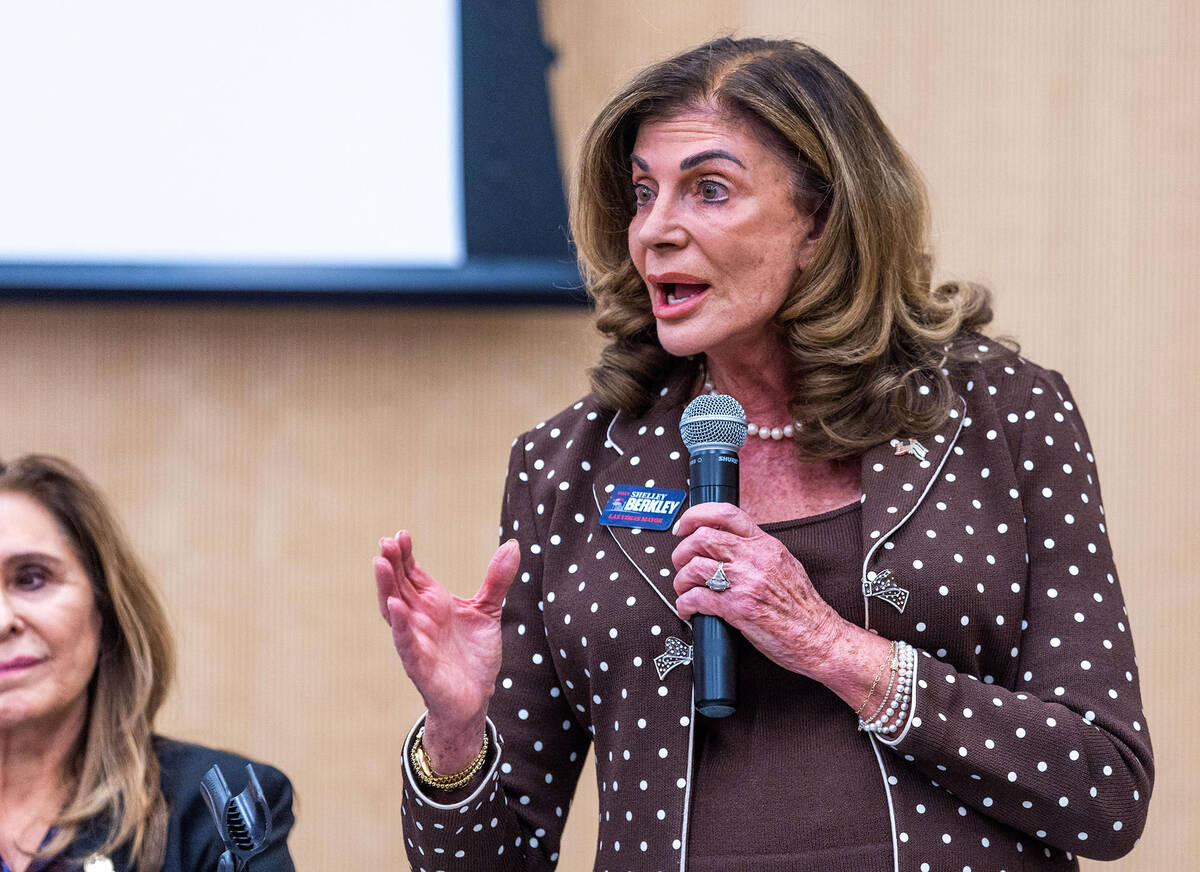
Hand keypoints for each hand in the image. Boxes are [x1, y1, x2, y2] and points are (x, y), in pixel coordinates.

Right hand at [375, 532, 519, 769]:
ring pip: (394, 611)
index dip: (405, 554)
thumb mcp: (488, 611)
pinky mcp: (419, 665)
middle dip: (391, 565)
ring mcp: (416, 640)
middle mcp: (419, 619)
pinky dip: (400, 626)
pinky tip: (395, 607)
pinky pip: (406, 643)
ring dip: (386, 588)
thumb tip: (514, 545)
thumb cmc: (474, 654)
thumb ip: (497, 580)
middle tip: (386, 542)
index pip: (412, 573)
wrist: (477, 697)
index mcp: (432, 603)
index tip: (401, 534)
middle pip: (398, 586)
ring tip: (380, 564)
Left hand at [671, 502, 847, 680]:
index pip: (727, 514)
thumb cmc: (802, 607)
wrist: (818, 637)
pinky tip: (689, 609)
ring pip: (695, 567)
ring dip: (681, 580)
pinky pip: (697, 598)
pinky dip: (685, 604)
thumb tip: (730, 544)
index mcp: (765, 546)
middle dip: (682, 550)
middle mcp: (754, 559)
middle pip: (703, 538)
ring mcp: (745, 582)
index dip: (697, 514)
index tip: (684, 526)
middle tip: (681, 563)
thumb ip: (758, 551)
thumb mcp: (784, 565)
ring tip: (685, 589)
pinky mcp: (737, 608)